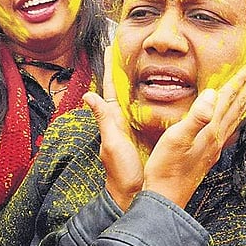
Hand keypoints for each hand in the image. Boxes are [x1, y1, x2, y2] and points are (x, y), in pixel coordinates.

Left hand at [83, 46, 142, 210]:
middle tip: (124, 49)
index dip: (111, 68)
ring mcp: (132, 130)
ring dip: (134, 82)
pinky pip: (146, 114)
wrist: (132, 198)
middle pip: (121, 90)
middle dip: (121, 69)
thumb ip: (103, 120)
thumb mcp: (112, 144)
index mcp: (114, 120)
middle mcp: (121, 122)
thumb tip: (88, 95)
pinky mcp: (144, 139)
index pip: (111, 88)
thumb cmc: (121, 173)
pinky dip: (149, 101)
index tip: (110, 47)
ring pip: (133, 100)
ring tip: (139, 64)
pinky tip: (157, 97)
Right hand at [142, 64, 245, 207]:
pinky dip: (236, 117)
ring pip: (235, 117)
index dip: (239, 80)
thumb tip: (211, 93)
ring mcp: (214, 146)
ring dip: (245, 100)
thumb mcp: (177, 138)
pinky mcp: (208, 153)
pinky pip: (228, 128)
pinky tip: (234, 118)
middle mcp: (216, 136)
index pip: (227, 98)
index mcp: (210, 129)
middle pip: (236, 106)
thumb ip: (196, 116)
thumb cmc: (166, 167)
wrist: (166, 197)